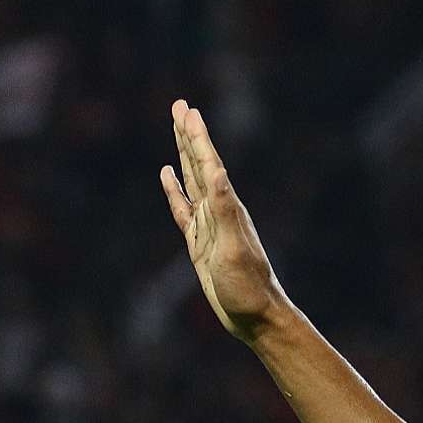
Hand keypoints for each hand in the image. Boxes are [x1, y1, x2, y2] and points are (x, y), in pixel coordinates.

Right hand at [159, 100, 290, 339]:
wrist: (256, 317)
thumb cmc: (248, 287)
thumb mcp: (234, 249)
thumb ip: (224, 211)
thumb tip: (217, 173)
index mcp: (227, 207)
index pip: (209, 164)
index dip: (197, 137)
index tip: (187, 110)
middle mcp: (218, 210)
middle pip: (199, 164)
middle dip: (188, 135)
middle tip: (180, 105)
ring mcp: (207, 225)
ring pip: (191, 180)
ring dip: (183, 154)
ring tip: (177, 129)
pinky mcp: (198, 242)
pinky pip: (181, 208)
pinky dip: (173, 190)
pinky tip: (167, 175)